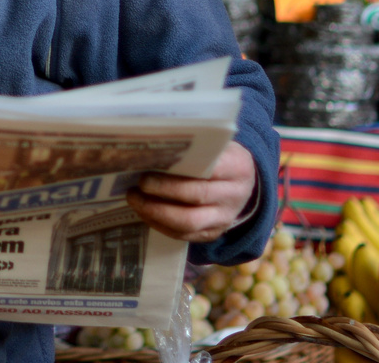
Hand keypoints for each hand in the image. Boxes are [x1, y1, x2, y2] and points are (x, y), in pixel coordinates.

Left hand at [126, 141, 257, 242]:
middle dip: (162, 190)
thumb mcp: (218, 146)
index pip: (210, 169)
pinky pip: (185, 236)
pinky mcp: (213, 233)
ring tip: (135, 199)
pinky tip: (144, 213)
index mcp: (237, 167)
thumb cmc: (221, 159)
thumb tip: (155, 142)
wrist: (243, 185)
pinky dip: (160, 225)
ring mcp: (224, 218)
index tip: (152, 163)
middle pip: (196, 195)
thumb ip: (196, 145)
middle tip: (139, 183)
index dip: (180, 169)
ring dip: (157, 212)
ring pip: (189, 222)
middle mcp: (233, 195)